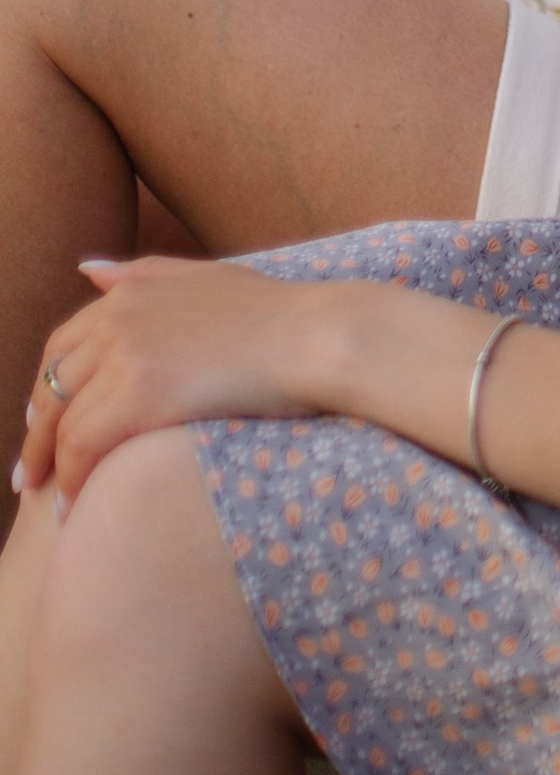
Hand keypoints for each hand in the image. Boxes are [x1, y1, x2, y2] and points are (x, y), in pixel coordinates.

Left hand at [17, 260, 347, 508]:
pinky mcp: (140, 393)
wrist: (314, 336)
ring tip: (49, 498)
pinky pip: (83, 446)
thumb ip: (144, 273)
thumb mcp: (205, 277)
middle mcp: (118, 316)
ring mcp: (127, 353)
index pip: (63, 344)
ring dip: (48, 464)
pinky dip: (71, 479)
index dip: (46, 387)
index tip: (42, 423)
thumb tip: (90, 269)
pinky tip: (72, 505)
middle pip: (51, 384)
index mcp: (131, 291)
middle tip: (30, 472)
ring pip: (61, 420)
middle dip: (35, 431)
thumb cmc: (275, 312)